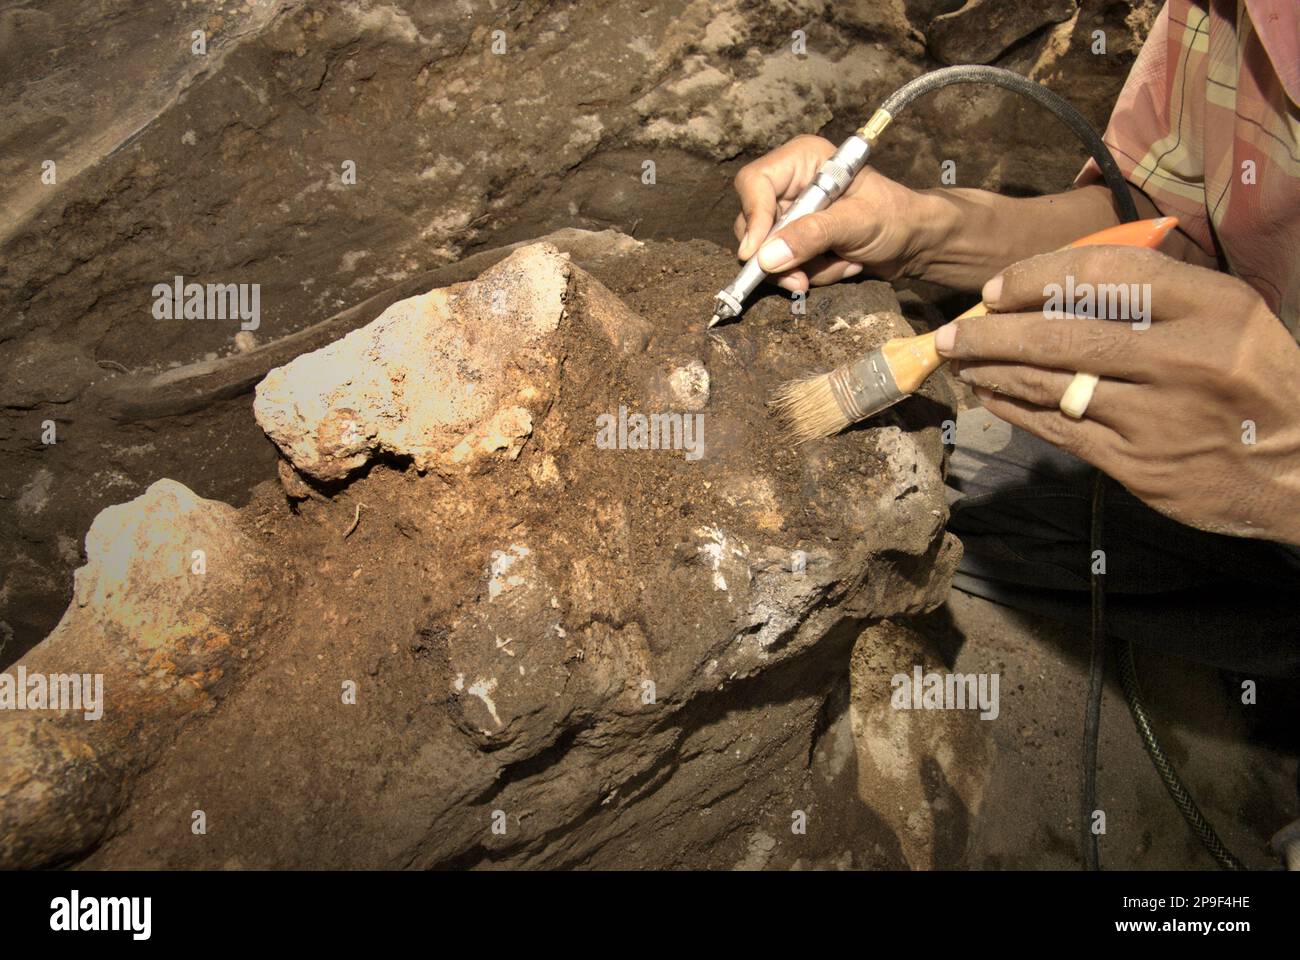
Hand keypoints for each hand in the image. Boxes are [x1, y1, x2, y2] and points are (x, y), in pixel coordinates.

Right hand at [732, 135, 935, 291]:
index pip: (754, 183)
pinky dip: (813, 273)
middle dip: (781, 257)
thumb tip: (766, 258)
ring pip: (767, 252)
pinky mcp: (797, 241)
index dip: (752, 218)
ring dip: (805, 268)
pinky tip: (843, 265)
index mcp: (802, 160)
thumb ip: (812, 235)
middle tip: (801, 280)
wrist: (916, 244)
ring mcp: (792, 215)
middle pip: (752, 223)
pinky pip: (785, 266)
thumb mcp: (856, 222)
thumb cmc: (896, 218)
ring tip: (844, 263)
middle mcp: (790, 185)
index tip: (756, 254)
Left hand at [935, 246, 1299, 544]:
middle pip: (1064, 334)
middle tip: (953, 332)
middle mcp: (1185, 358)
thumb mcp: (1228, 316)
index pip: (1106, 273)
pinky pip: (1059, 429)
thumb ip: (1157, 293)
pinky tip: (993, 396)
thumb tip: (1057, 279)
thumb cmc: (1252, 380)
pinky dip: (1017, 410)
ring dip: (996, 371)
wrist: (1297, 468)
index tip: (998, 289)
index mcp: (1213, 306)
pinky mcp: (1138, 464)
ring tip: (964, 361)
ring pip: (1052, 385)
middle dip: (994, 332)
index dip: (1038, 277)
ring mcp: (1159, 416)